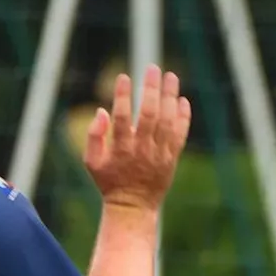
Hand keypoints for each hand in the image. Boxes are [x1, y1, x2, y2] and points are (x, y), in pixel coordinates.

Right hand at [84, 65, 190, 210]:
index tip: (123, 77)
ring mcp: (159, 154)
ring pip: (167, 121)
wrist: (134, 206)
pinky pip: (180, 135)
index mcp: (120, 149)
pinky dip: (183, 117)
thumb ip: (93, 136)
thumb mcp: (91, 162)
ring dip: (170, 97)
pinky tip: (182, 100)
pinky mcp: (172, 158)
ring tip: (171, 77)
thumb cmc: (109, 181)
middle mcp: (142, 150)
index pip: (121, 118)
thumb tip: (101, 111)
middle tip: (153, 68)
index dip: (122, 96)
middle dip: (151, 90)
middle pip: (149, 115)